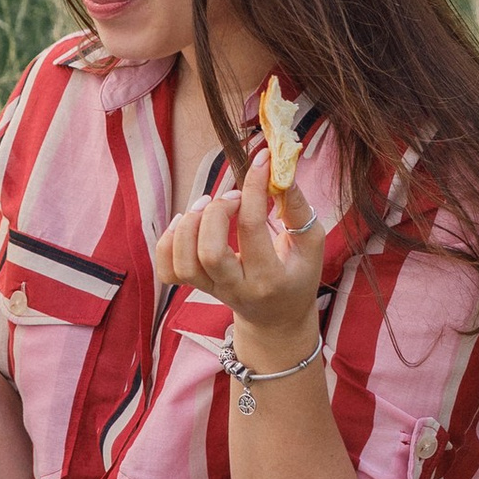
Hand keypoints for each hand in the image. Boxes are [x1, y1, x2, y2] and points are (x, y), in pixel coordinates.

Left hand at [152, 146, 323, 363]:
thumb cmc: (297, 275)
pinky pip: (168, 270)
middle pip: (210, 252)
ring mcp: (212, 289)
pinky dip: (168, 242)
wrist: (277, 318)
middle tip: (232, 197)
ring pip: (184, 262)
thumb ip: (298, 208)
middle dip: (216, 213)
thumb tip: (280, 170)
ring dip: (189, 224)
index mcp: (270, 278)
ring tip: (207, 204)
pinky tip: (184, 222)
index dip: (254, 187)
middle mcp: (236, 287)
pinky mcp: (196, 287)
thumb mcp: (310, 244)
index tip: (261, 160)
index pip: (252, 229)